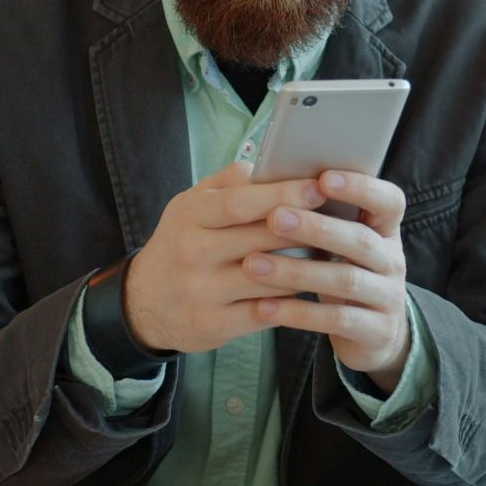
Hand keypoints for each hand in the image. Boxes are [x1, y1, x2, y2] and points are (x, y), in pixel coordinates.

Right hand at [124, 161, 325, 354]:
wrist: (143, 302)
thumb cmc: (179, 244)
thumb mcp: (190, 207)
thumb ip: (227, 184)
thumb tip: (268, 161)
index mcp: (190, 215)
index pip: (241, 203)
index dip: (283, 194)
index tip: (320, 187)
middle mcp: (192, 251)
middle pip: (260, 238)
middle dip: (306, 229)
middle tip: (342, 220)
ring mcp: (202, 290)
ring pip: (269, 277)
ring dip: (307, 267)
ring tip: (335, 255)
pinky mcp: (213, 323)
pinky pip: (265, 311)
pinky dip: (293, 302)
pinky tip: (312, 291)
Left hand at [242, 171, 411, 392]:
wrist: (371, 334)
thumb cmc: (341, 270)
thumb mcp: (340, 242)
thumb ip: (318, 214)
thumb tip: (267, 179)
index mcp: (385, 229)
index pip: (388, 201)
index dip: (361, 188)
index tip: (323, 178)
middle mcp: (393, 260)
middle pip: (360, 240)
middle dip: (316, 227)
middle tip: (275, 218)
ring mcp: (388, 297)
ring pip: (345, 280)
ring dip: (296, 271)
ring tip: (253, 264)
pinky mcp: (376, 331)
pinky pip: (336, 320)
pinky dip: (297, 313)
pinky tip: (264, 307)